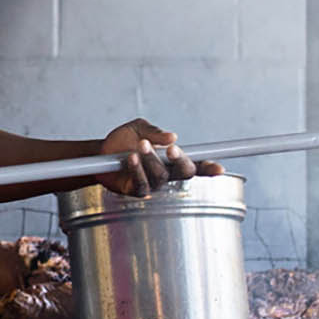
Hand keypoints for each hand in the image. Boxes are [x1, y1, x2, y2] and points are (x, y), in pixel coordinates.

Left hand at [96, 118, 223, 197]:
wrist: (99, 152)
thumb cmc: (123, 140)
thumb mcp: (138, 127)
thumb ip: (155, 131)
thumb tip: (172, 137)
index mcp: (172, 158)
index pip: (195, 164)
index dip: (209, 168)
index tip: (220, 169)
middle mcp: (166, 173)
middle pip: (184, 173)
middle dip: (181, 161)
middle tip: (171, 150)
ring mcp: (152, 183)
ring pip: (161, 176)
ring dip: (152, 160)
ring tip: (140, 146)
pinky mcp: (136, 190)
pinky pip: (142, 184)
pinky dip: (138, 170)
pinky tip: (132, 159)